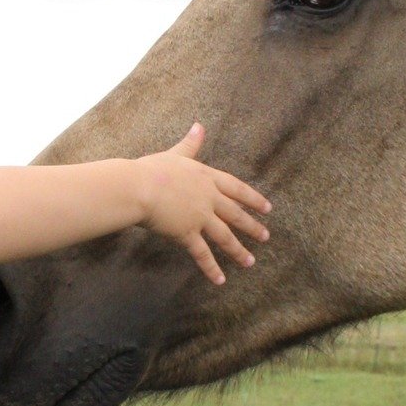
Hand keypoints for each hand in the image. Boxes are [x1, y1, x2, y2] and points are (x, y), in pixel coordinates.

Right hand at [136, 124, 271, 284]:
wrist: (137, 186)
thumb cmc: (150, 169)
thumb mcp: (175, 154)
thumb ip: (190, 144)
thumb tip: (199, 126)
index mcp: (206, 177)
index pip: (236, 188)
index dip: (253, 198)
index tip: (268, 208)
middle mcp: (208, 198)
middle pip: (235, 214)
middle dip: (252, 226)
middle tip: (265, 237)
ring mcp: (199, 217)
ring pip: (225, 236)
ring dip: (238, 250)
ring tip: (250, 262)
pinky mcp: (187, 233)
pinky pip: (202, 254)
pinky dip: (211, 268)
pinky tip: (220, 280)